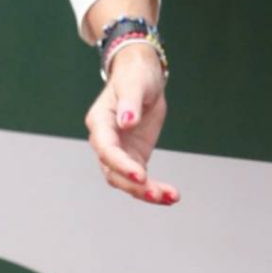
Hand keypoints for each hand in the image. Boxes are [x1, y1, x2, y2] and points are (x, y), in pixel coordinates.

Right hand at [85, 40, 176, 203]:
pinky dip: (154, 189)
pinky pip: (141, 179)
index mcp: (100, 122)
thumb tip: (127, 122)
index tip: (140, 175)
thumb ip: (129, 103)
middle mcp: (105, 141)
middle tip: (157, 193)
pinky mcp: (134, 158)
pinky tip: (171, 196)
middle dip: (134, 186)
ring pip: (126, 181)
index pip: (106, 149)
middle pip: (113, 172)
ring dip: (145, 192)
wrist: (143, 77)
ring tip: (170, 197)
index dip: (120, 164)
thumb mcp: (135, 84)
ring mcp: (119, 152)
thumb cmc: (135, 76)